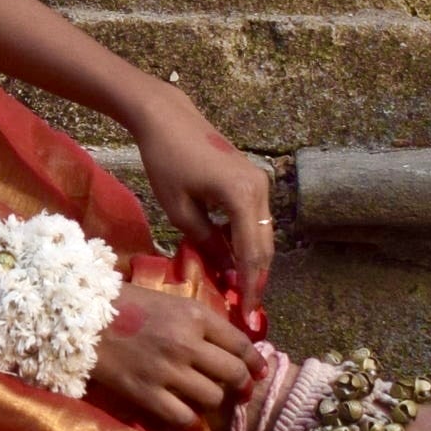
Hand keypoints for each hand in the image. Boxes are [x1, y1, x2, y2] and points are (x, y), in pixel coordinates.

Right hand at [89, 276, 257, 430]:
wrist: (80, 318)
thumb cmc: (125, 304)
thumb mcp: (170, 301)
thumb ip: (201, 321)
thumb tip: (231, 343)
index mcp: (195, 316)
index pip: (241, 344)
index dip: (255, 361)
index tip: (258, 371)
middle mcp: (187, 344)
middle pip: (233, 374)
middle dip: (241, 384)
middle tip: (239, 390)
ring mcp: (167, 372)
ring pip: (213, 398)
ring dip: (212, 400)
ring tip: (202, 396)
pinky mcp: (147, 394)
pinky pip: (184, 417)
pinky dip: (187, 417)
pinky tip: (181, 409)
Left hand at [125, 92, 275, 305]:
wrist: (167, 118)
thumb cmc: (166, 160)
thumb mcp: (179, 209)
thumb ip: (205, 242)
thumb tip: (225, 271)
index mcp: (243, 197)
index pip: (252, 253)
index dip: (249, 285)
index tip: (247, 313)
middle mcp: (261, 188)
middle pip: (264, 245)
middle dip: (256, 278)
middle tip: (248, 309)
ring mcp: (260, 181)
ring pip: (262, 233)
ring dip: (253, 261)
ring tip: (240, 291)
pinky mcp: (252, 179)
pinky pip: (255, 219)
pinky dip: (247, 241)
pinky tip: (233, 260)